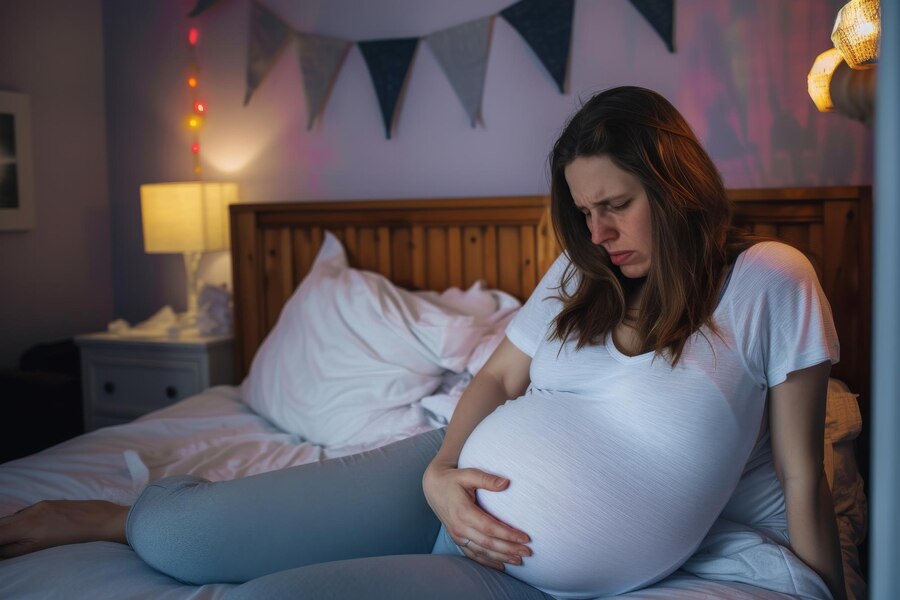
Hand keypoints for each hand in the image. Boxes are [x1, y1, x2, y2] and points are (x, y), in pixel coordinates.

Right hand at [0, 500, 128, 558]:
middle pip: (0, 523)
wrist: (102, 519)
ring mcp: (38, 506)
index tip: (2, 543)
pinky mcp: (46, 503)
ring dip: (6, 528)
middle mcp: (29, 513)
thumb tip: (0, 548)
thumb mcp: (39, 548)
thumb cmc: (74, 537)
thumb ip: (14, 549)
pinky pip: (23, 513)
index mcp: (25, 526)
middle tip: (6, 541)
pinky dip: (18, 522)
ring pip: (10, 518)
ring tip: (12, 538)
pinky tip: (27, 530)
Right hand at [423, 462, 530, 570]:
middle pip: (488, 543)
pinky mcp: (457, 539)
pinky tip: (501, 566)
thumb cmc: (453, 479)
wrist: (434, 488)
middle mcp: (459, 527)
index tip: (525, 538)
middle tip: (528, 552)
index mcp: (463, 512)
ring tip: (519, 561)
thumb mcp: (468, 474)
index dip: (508, 534)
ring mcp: (457, 535)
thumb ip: (486, 479)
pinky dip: (487, 562)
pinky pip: (473, 555)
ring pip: (482, 552)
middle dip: (509, 549)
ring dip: (501, 558)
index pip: (489, 527)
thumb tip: (506, 483)